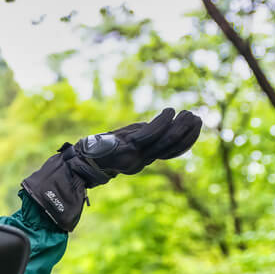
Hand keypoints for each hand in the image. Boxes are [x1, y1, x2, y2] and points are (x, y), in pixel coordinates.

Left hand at [22, 108, 201, 231]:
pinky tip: (170, 111)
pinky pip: (150, 134)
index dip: (186, 140)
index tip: (196, 126)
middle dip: (187, 133)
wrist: (77, 162)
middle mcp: (141, 160)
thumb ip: (138, 140)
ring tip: (189, 114)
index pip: (170, 152)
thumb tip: (155, 127)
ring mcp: (135, 155)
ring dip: (180, 127)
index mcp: (141, 161)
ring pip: (165, 142)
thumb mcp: (121, 145)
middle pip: (171, 147)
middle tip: (197, 117)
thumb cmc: (96, 151)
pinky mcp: (127, 148)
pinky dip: (162, 122)